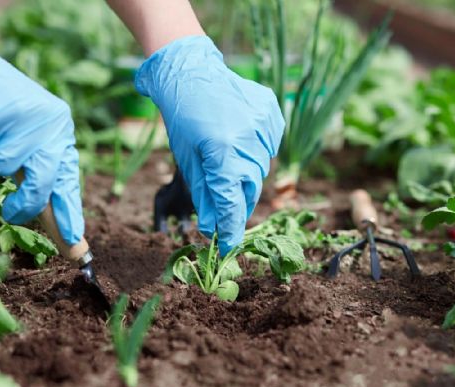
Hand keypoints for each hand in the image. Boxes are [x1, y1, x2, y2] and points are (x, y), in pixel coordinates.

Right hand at [0, 11, 83, 244]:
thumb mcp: (28, 140)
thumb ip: (41, 172)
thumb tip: (52, 219)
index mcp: (62, 131)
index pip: (69, 179)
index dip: (69, 213)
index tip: (74, 242)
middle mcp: (52, 122)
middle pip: (45, 179)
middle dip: (27, 203)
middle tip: (12, 215)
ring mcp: (26, 116)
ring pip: (7, 166)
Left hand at [136, 36, 283, 255]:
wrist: (191, 72)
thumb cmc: (183, 118)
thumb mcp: (187, 160)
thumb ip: (204, 194)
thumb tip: (213, 227)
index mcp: (222, 152)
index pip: (232, 203)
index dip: (231, 228)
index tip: (228, 246)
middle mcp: (247, 139)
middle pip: (250, 188)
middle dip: (238, 201)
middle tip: (226, 207)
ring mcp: (263, 124)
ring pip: (261, 168)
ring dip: (247, 173)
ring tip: (228, 158)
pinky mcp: (271, 112)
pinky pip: (270, 145)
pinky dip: (257, 150)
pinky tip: (241, 139)